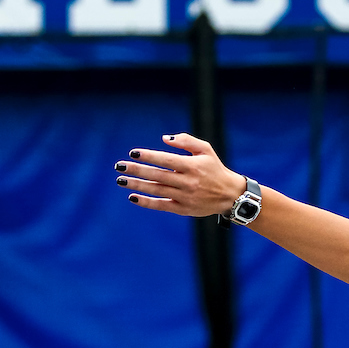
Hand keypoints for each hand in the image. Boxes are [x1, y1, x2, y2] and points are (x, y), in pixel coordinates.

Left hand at [115, 134, 247, 216]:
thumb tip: (164, 139)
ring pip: (157, 190)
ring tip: (121, 180)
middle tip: (119, 166)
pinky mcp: (183, 208)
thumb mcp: (205, 149)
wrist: (229, 194)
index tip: (132, 152)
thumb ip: (186, 141)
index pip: (166, 159)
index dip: (148, 156)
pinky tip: (133, 197)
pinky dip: (147, 202)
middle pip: (157, 175)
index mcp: (192, 165)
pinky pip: (162, 205)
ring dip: (137, 185)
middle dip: (137, 170)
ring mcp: (185, 196)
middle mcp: (188, 181)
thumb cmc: (214, 168)